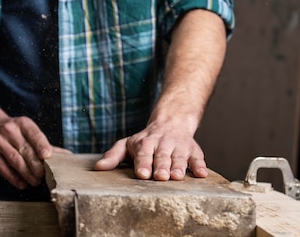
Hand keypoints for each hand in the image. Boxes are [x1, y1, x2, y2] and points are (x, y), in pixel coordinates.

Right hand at [0, 115, 70, 188]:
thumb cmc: (14, 131)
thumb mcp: (28, 130)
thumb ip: (45, 144)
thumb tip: (67, 155)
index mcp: (22, 123)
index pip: (34, 134)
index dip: (41, 145)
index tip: (48, 156)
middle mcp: (9, 131)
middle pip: (25, 150)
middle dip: (36, 165)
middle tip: (44, 176)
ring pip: (15, 160)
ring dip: (27, 173)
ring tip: (36, 181)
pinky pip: (4, 168)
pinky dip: (15, 178)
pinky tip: (23, 183)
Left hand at [93, 119, 207, 180]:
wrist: (171, 122)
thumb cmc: (145, 140)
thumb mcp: (127, 144)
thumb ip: (113, 156)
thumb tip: (97, 168)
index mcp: (145, 143)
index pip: (143, 153)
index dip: (143, 164)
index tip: (142, 174)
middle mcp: (162, 144)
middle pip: (162, 156)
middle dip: (161, 166)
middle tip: (160, 177)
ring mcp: (179, 147)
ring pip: (179, 157)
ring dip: (179, 167)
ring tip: (177, 177)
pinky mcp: (193, 150)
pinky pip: (198, 157)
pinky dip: (200, 165)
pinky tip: (202, 175)